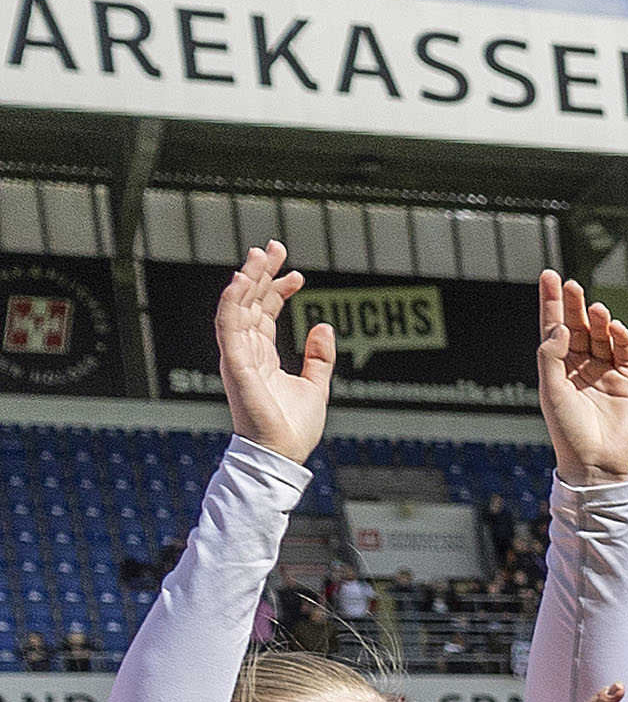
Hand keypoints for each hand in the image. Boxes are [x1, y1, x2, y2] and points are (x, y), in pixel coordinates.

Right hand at [216, 245, 330, 461]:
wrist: (282, 454)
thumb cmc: (293, 427)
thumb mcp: (315, 385)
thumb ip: (319, 357)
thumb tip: (324, 326)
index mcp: (262, 355)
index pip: (265, 313)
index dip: (278, 290)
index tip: (297, 273)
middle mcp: (246, 351)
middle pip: (250, 303)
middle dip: (261, 273)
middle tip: (275, 247)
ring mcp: (238, 356)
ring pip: (237, 308)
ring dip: (247, 279)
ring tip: (260, 254)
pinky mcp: (235, 364)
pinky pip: (228, 327)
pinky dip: (233, 302)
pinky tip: (242, 281)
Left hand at [535, 274, 627, 478]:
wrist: (596, 462)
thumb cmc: (567, 430)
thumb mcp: (551, 390)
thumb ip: (551, 356)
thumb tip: (561, 326)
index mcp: (558, 366)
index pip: (554, 326)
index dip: (551, 301)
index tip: (549, 276)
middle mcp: (580, 365)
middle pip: (578, 326)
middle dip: (575, 305)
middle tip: (573, 284)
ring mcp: (604, 372)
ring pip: (602, 337)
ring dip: (599, 321)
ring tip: (596, 310)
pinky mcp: (627, 382)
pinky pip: (625, 353)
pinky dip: (621, 338)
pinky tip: (614, 327)